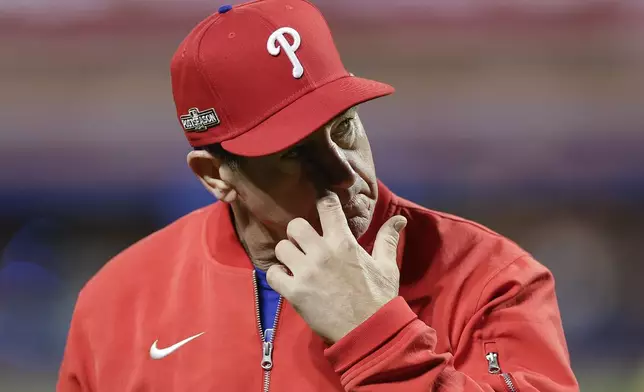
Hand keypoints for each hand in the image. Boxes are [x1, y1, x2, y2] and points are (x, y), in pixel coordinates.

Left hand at [266, 192, 406, 343]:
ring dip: (287, 254)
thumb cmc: (379, 298)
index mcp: (343, 243)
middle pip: (295, 225)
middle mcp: (321, 253)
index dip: (323, 201)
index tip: (322, 205)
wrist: (369, 332)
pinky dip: (277, 275)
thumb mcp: (387, 266)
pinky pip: (273, 274)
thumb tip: (400, 219)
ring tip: (295, 262)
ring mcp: (306, 273)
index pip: (327, 207)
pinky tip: (287, 279)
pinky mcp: (294, 292)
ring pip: (281, 248)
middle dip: (298, 232)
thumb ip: (388, 239)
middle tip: (304, 242)